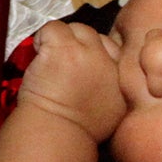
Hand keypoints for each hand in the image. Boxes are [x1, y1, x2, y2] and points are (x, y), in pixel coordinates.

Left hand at [18, 21, 127, 142]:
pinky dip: (43, 38)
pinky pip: (52, 28)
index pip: (113, 49)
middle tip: (62, 61)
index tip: (80, 64)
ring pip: (75, 28)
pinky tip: (39, 54)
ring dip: (60, 40)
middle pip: (95, 36)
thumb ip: (113, 90)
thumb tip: (101, 78)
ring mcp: (86, 52)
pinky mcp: (62, 49)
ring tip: (49, 60)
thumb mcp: (112, 112)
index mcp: (121, 79)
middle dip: (78, 44)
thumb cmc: (78, 130)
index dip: (94, 53)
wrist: (57, 134)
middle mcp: (108, 62)